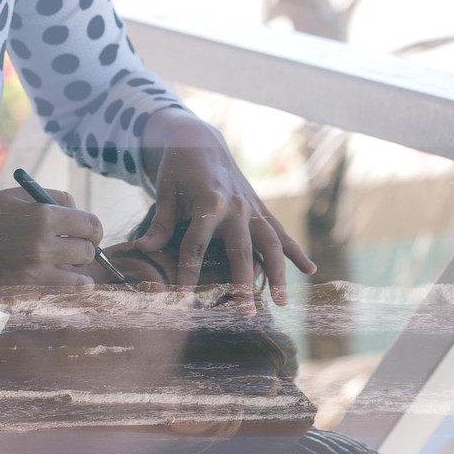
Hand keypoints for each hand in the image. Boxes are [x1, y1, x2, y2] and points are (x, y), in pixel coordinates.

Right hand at [0, 187, 102, 303]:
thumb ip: (53, 198)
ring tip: (62, 267)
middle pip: (88, 254)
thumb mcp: (15, 195)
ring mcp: (34, 276)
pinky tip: (52, 283)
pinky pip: (60, 299)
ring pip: (81, 282)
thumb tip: (80, 211)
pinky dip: (62, 293)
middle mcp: (42, 247)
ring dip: (76, 275)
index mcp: (43, 216)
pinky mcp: (24, 296)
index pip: (92, 225)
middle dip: (84, 251)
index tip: (87, 233)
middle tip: (71, 250)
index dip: (93, 230)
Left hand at [136, 108, 314, 311]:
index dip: (188, 272)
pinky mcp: (260, 208)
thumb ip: (159, 223)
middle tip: (246, 313)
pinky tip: (311, 271)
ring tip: (282, 302)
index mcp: (208, 201)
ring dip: (278, 273)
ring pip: (270, 244)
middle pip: (241, 251)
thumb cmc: (179, 167)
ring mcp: (252, 207)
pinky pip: (281, 232)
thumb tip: (143, 250)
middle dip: (243, 283)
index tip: (183, 297)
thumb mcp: (165, 191)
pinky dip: (296, 251)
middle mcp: (235, 206)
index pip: (196, 245)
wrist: (200, 140)